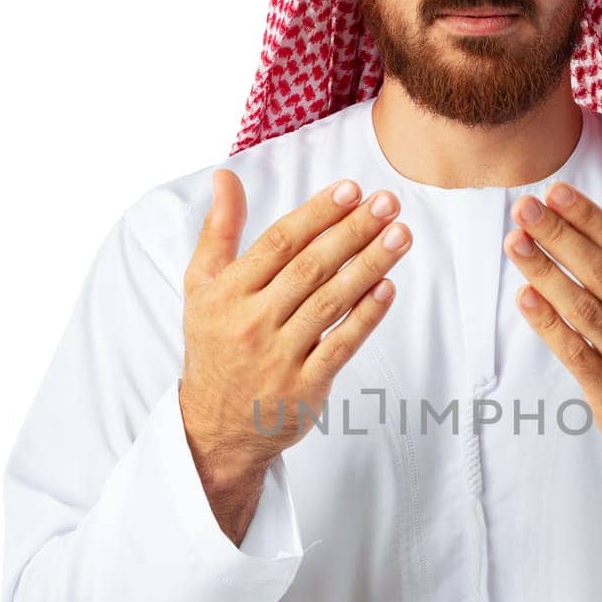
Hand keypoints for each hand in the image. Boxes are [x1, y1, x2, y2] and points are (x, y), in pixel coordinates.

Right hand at [179, 170, 412, 476]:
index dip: (317, 214)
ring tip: (400, 235)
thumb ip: (219, 230)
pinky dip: (366, 316)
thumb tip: (226, 176)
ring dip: (370, 265)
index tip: (352, 189)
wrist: (216, 425)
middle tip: (388, 203)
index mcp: (227, 293)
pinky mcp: (305, 386)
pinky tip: (388, 287)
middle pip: (310, 268)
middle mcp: (252, 322)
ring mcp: (279, 356)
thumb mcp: (201, 286)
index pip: (279, 243)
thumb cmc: (215, 344)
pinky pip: (342, 344)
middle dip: (353, 231)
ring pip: (331, 302)